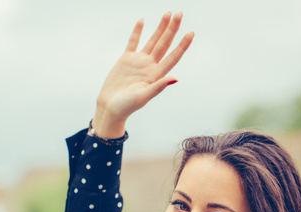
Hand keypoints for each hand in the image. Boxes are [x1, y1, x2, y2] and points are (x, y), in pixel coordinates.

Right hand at [92, 12, 193, 138]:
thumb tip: (175, 79)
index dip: (182, 45)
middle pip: (165, 44)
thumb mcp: (143, 97)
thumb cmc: (126, 106)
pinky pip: (133, 42)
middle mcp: (150, 66)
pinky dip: (137, 32)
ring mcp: (139, 61)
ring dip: (160, 28)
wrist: (110, 107)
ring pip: (153, 40)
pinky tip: (142, 21)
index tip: (191, 33)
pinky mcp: (126, 59)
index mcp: (156, 75)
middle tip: (180, 14)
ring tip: (167, 14)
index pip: (173, 56)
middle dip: (172, 29)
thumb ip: (158, 87)